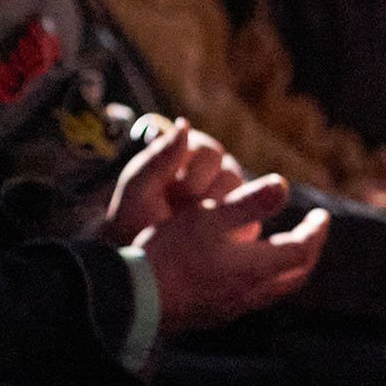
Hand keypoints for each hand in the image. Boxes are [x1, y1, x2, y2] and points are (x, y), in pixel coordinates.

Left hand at [100, 118, 246, 245]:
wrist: (138, 261)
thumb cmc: (134, 218)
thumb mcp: (138, 188)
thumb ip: (158, 157)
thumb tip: (184, 123)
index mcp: (190, 155)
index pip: (210, 152)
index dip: (193, 174)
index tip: (173, 193)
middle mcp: (215, 173)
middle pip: (231, 175)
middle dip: (204, 197)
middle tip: (180, 212)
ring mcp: (231, 200)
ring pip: (244, 198)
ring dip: (216, 215)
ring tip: (189, 228)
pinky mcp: (242, 228)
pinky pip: (250, 225)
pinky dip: (230, 233)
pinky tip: (207, 242)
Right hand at [138, 177, 328, 334]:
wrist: (138, 297)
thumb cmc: (171, 252)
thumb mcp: (209, 217)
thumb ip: (248, 202)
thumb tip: (283, 184)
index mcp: (255, 267)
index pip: (301, 249)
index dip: (315, 231)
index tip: (322, 215)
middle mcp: (251, 292)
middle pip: (295, 274)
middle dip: (308, 251)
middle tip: (311, 233)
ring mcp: (233, 306)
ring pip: (275, 288)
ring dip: (287, 266)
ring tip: (283, 248)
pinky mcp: (215, 313)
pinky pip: (254, 295)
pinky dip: (264, 277)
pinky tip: (246, 267)